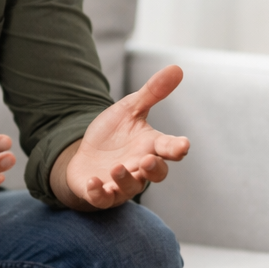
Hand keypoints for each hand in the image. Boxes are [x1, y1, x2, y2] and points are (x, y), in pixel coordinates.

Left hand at [56, 65, 190, 209]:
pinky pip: (103, 199)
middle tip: (147, 160)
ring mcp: (121, 183)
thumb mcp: (130, 108)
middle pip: (156, 174)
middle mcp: (140, 167)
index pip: (168, 149)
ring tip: (117, 168)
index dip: (177, 148)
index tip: (183, 146)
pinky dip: (99, 193)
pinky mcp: (101, 193)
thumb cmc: (113, 134)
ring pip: (131, 188)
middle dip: (154, 169)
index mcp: (150, 146)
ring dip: (125, 179)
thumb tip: (177, 68)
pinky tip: (94, 181)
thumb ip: (153, 92)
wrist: (85, 155)